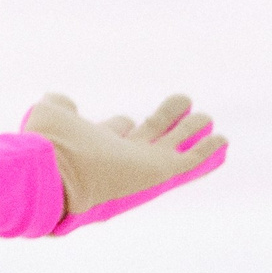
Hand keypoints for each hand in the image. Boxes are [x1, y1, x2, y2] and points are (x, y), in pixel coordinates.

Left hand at [21, 91, 227, 228]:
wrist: (56, 171)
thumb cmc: (49, 142)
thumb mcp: (51, 114)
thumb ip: (59, 106)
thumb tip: (63, 101)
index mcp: (96, 145)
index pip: (116, 131)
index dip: (119, 125)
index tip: (125, 120)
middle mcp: (121, 155)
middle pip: (150, 134)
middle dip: (165, 119)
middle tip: (182, 101)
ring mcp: (141, 163)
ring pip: (173, 143)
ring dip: (190, 130)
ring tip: (206, 117)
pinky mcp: (160, 171)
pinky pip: (189, 160)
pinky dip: (207, 151)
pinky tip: (222, 141)